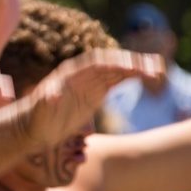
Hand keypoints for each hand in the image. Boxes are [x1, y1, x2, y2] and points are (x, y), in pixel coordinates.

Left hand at [21, 49, 163, 150]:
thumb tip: (51, 95)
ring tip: (157, 71)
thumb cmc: (35, 119)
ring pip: (116, 70)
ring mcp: (89, 83)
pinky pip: (116, 81)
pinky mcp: (95, 93)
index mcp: (69, 74)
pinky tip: (148, 78)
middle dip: (131, 63)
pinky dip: (132, 78)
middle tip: (153, 67)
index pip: (96, 63)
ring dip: (136, 69)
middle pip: (110, 63)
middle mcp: (80, 74)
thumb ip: (46, 102)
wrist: (33, 127)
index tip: (133, 68)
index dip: (115, 63)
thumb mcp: (39, 111)